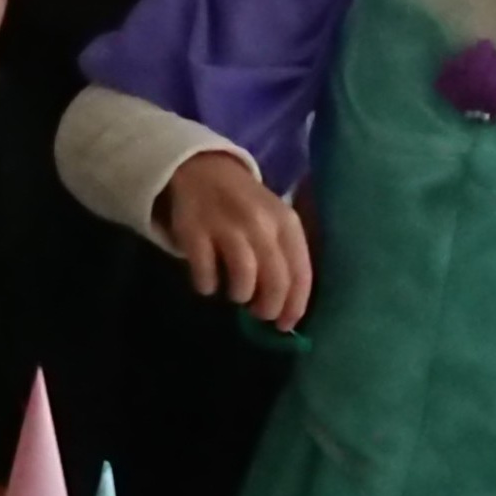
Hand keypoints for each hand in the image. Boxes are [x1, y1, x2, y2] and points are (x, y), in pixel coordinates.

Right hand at [156, 152, 311, 327]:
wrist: (203, 170)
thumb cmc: (247, 207)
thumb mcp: (276, 221)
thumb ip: (286, 256)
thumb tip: (288, 308)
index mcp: (287, 223)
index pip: (300, 274)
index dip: (294, 306)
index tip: (285, 325)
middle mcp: (261, 224)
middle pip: (275, 281)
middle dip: (268, 308)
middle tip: (259, 313)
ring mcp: (227, 226)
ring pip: (244, 279)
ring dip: (240, 295)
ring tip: (236, 294)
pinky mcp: (194, 231)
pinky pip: (205, 273)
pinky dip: (207, 285)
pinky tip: (208, 283)